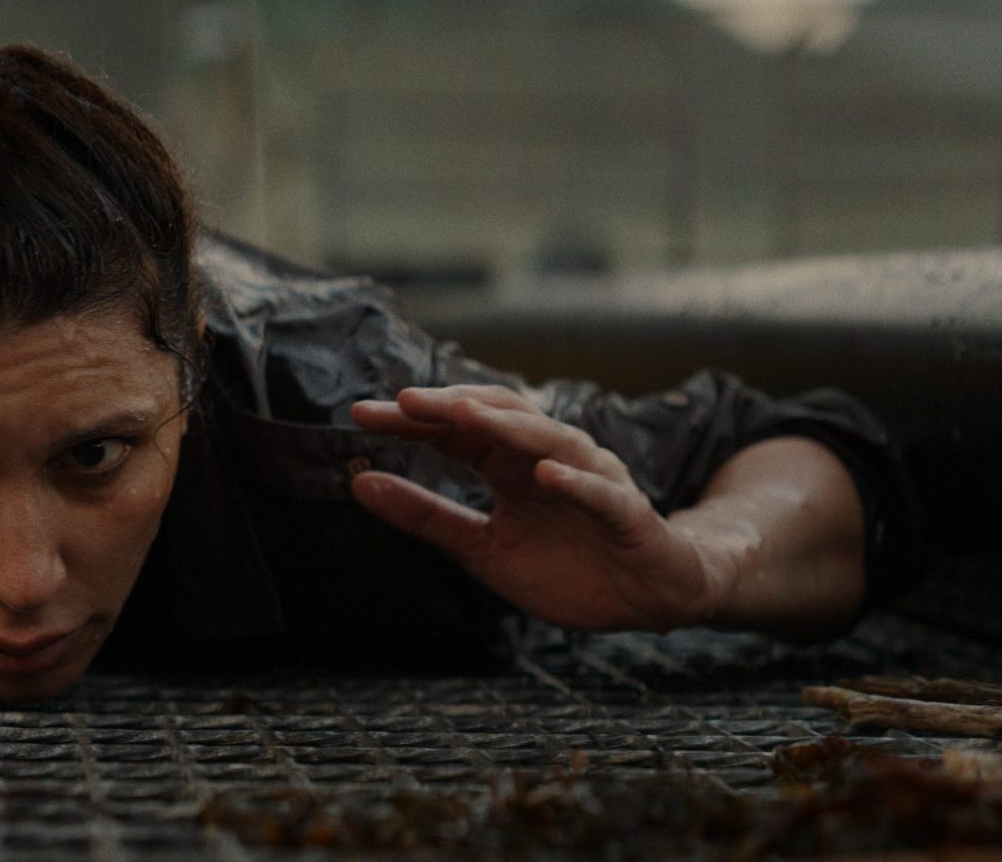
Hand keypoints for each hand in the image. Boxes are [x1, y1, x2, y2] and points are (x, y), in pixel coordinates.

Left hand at [348, 385, 720, 631]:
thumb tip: (358, 483)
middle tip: (404, 400)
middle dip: (451, 406)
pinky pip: (600, 492)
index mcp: (508, 468)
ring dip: (507, 426)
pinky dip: (575, 481)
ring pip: (549, 440)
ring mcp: (589, 480)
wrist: (643, 601)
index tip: (359, 415)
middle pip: (496, 419)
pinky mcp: (627, 511)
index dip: (410, 421)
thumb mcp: (481, 548)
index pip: (454, 432)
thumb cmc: (565, 569)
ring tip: (464, 416)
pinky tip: (546, 474)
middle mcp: (546, 461)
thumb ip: (426, 516)